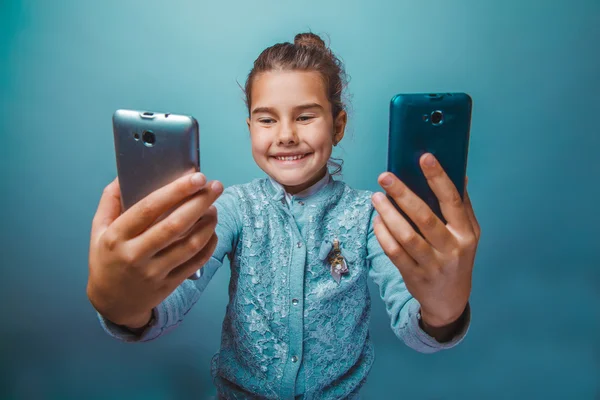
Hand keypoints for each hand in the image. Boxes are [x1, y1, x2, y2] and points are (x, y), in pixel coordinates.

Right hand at [86, 172, 222, 328]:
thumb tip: (125, 176)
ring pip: (189, 245)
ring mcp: (153, 273)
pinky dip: (208, 244)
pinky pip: (195, 263)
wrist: (111, 303)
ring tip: (214, 208)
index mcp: (116, 236)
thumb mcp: (98, 230)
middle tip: (216, 186)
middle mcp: (135, 255)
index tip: (196, 177)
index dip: (176, 191)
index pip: (149, 208)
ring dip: (208, 224)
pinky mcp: (168, 285)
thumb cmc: (107, 259)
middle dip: (200, 202)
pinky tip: (211, 231)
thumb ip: (110, 201)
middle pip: (175, 225)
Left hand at [371, 153, 479, 327]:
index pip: (452, 201)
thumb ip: (461, 206)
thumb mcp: (467, 234)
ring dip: (388, 214)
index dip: (438, 178)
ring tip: (376, 197)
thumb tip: (458, 173)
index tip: (424, 157)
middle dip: (403, 194)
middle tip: (385, 176)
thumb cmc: (456, 258)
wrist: (450, 300)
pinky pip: (394, 252)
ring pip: (406, 236)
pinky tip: (377, 220)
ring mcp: (432, 265)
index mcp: (466, 233)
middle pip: (425, 217)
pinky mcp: (414, 276)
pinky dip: (383, 235)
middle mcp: (452, 249)